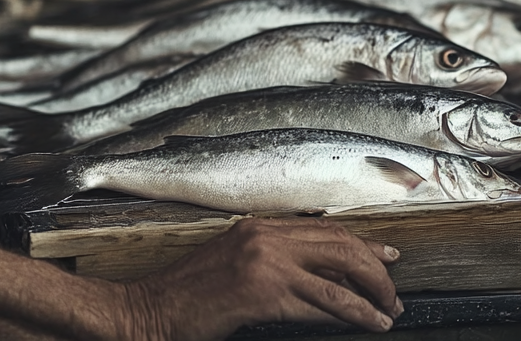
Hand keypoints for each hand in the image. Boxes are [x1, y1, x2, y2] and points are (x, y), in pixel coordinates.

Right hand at [118, 217, 401, 340]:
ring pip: (338, 274)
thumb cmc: (191, 292)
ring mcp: (264, 262)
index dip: (361, 242)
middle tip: (392, 293)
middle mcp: (264, 236)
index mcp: (257, 226)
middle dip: (374, 270)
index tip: (386, 255)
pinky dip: (353, 314)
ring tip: (388, 313)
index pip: (323, 228)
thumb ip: (270, 259)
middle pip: (338, 244)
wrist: (155, 307)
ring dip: (372, 297)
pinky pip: (323, 303)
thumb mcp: (233, 262)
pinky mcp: (263, 292)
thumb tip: (316, 272)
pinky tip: (368, 323)